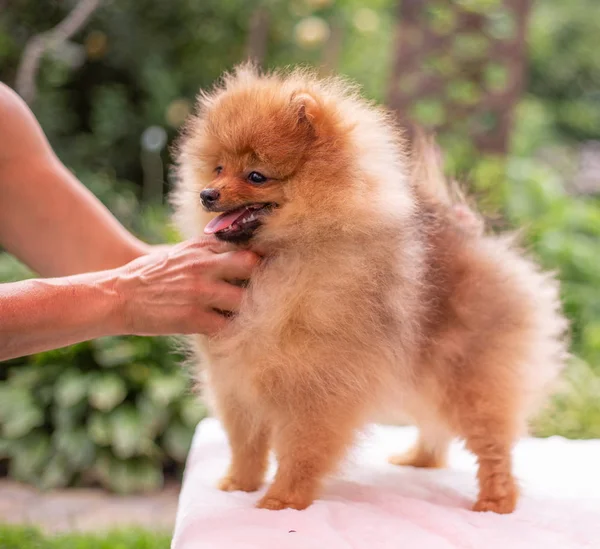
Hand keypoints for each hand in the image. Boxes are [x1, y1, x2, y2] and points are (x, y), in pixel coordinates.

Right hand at [113, 238, 258, 335]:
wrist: (117, 296)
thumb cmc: (151, 274)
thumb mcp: (180, 252)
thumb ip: (208, 250)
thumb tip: (238, 250)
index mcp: (202, 247)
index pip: (245, 244)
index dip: (263, 255)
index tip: (273, 266)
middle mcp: (204, 265)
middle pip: (252, 265)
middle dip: (265, 278)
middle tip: (272, 292)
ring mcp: (199, 291)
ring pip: (244, 299)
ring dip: (252, 309)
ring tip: (256, 317)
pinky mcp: (193, 318)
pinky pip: (227, 326)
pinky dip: (234, 331)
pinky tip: (236, 333)